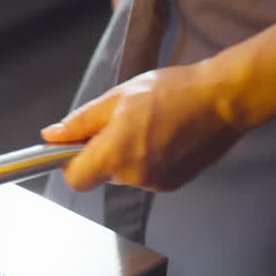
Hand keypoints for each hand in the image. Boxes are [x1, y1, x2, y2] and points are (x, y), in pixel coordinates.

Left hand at [40, 16, 275, 192]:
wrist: (224, 100)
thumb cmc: (173, 91)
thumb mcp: (117, 97)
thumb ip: (81, 122)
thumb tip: (51, 136)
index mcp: (115, 154)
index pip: (75, 179)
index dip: (69, 161)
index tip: (74, 144)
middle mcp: (135, 176)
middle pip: (100, 174)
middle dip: (102, 151)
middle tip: (121, 119)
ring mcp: (156, 184)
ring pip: (124, 174)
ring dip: (126, 153)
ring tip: (148, 123)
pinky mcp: (174, 184)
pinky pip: (146, 175)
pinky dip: (147, 158)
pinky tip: (164, 134)